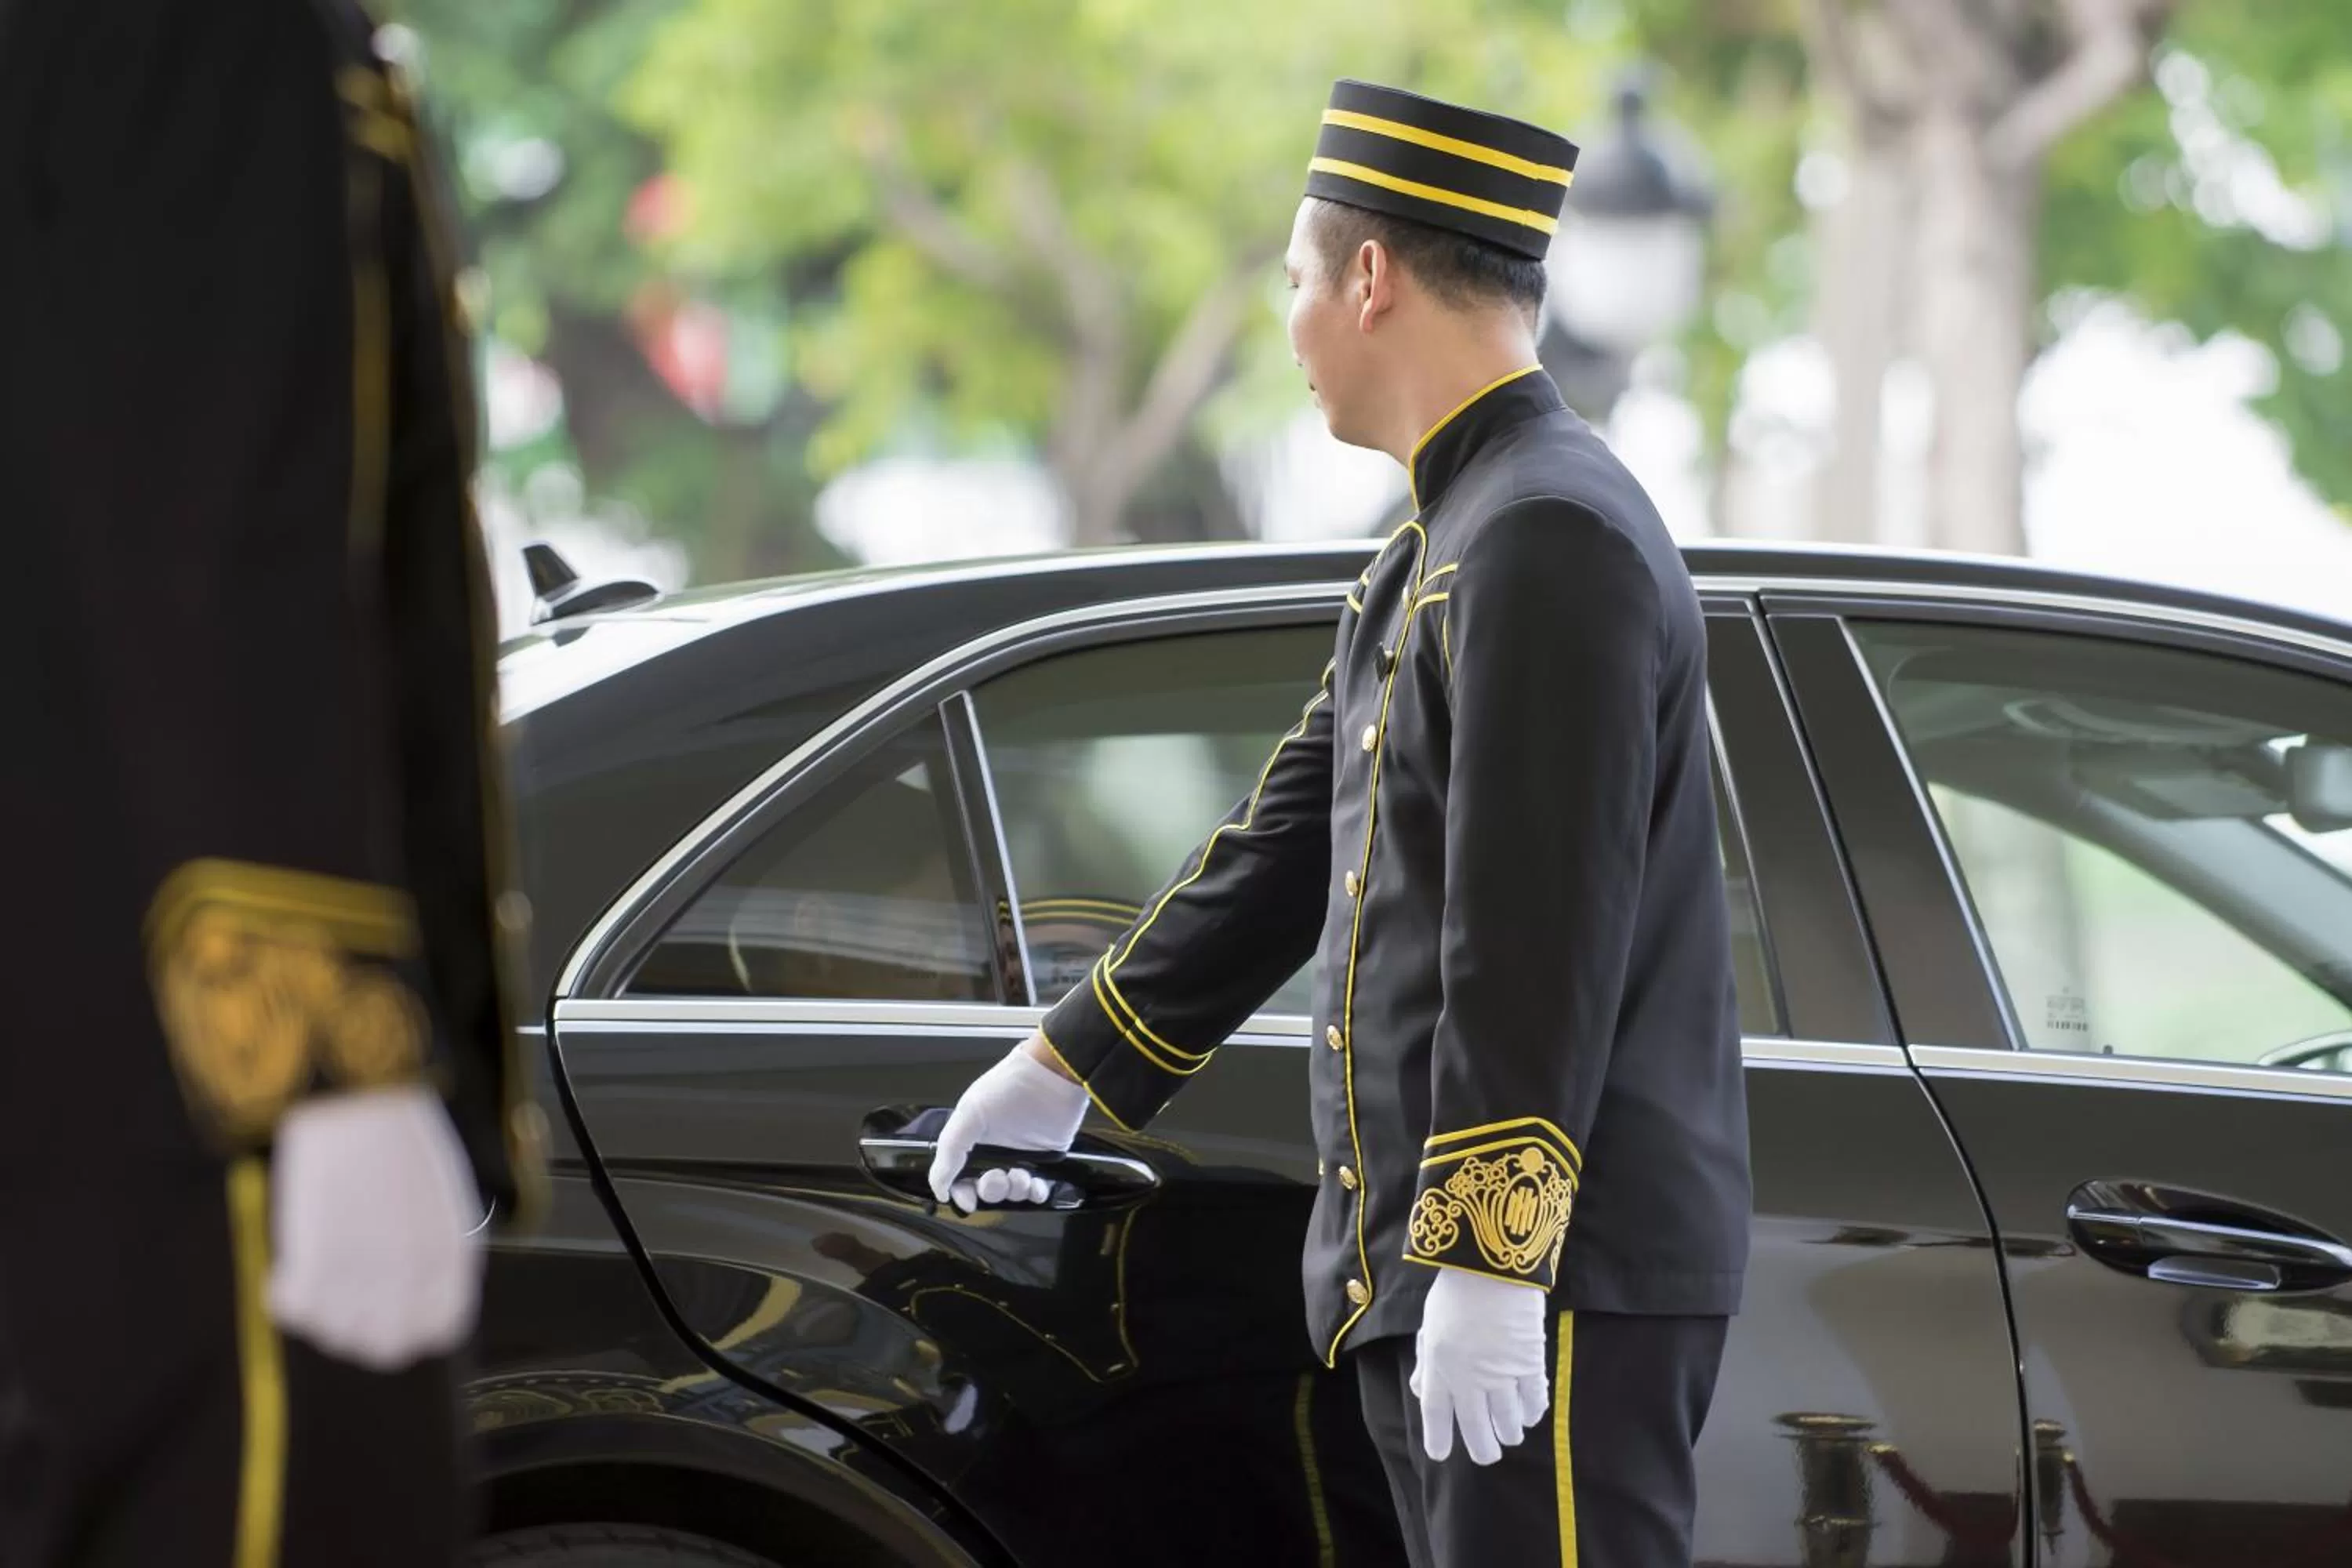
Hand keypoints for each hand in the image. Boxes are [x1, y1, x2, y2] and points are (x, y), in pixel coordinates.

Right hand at [267, 1085, 485, 1370]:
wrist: (357, 1099)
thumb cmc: (401, 1136)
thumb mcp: (440, 1197)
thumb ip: (434, 1250)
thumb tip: (415, 1290)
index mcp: (451, 1256)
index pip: (442, 1329)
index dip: (415, 1327)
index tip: (390, 1311)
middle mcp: (413, 1276)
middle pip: (388, 1347)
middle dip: (367, 1331)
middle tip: (346, 1300)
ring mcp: (363, 1275)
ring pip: (337, 1336)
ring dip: (323, 1315)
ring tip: (316, 1276)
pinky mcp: (313, 1264)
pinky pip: (293, 1310)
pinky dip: (285, 1297)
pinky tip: (284, 1270)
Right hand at [925, 1039, 1088, 1212]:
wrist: (1052, 1076)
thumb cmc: (1008, 1088)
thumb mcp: (969, 1115)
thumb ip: (949, 1151)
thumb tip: (939, 1189)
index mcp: (972, 1141)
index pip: (960, 1178)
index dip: (962, 1192)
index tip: (968, 1199)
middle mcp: (995, 1151)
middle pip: (987, 1189)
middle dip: (992, 1190)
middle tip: (998, 1177)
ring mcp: (1021, 1156)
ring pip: (1012, 1192)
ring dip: (1014, 1191)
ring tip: (1020, 1176)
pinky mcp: (1046, 1159)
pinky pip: (1038, 1188)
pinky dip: (1035, 1193)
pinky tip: (1036, 1186)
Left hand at [1410, 1268, 1549, 1465]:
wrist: (1492, 1266)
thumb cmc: (1456, 1291)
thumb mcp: (1430, 1325)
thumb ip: (1425, 1361)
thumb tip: (1419, 1389)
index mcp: (1438, 1366)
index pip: (1435, 1413)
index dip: (1438, 1437)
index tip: (1440, 1454)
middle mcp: (1468, 1378)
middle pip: (1475, 1428)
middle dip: (1482, 1448)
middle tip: (1488, 1455)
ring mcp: (1500, 1374)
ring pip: (1507, 1421)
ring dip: (1509, 1433)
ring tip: (1511, 1436)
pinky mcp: (1530, 1364)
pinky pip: (1534, 1401)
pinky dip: (1533, 1412)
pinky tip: (1530, 1416)